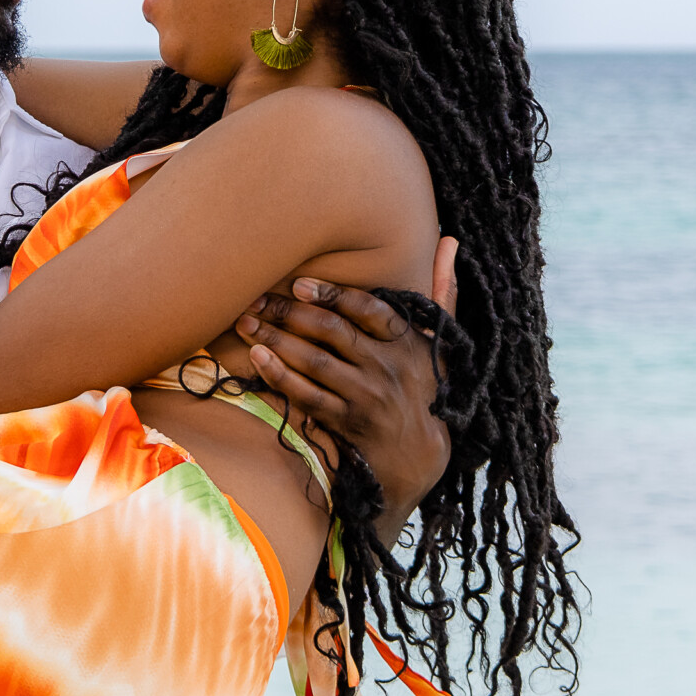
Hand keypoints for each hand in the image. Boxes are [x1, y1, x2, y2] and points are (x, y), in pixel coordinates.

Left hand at [233, 236, 460, 541]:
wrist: (421, 456)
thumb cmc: (427, 387)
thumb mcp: (441, 340)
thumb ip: (442, 289)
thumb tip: (449, 239)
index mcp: (408, 342)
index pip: (369, 310)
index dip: (333, 294)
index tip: (299, 285)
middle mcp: (387, 367)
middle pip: (332, 332)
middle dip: (289, 313)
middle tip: (256, 299)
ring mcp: (366, 396)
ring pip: (314, 361)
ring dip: (276, 340)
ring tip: (246, 323)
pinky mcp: (347, 422)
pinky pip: (307, 396)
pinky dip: (280, 376)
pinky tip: (257, 358)